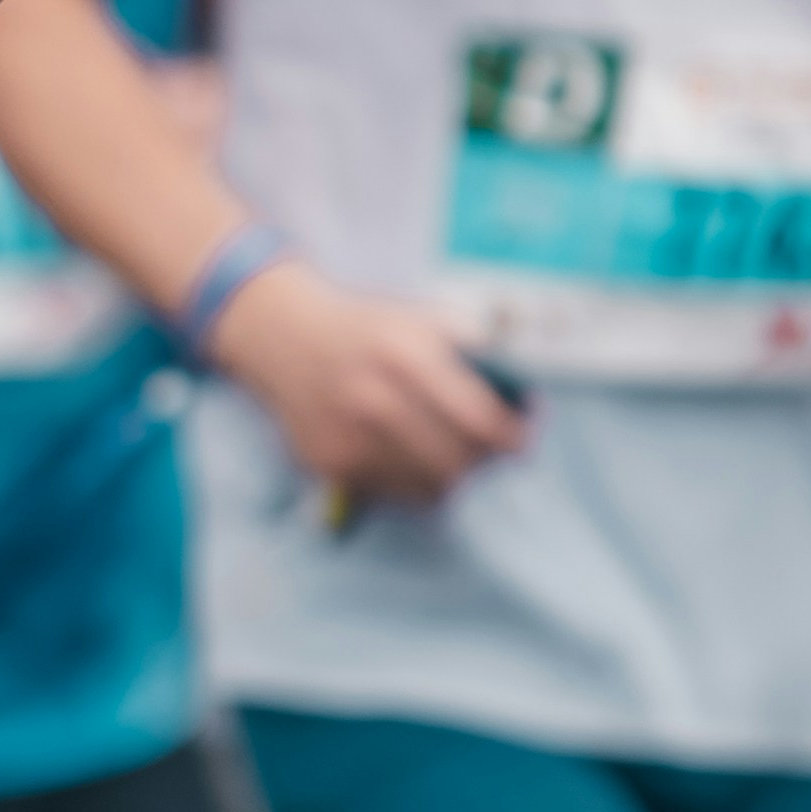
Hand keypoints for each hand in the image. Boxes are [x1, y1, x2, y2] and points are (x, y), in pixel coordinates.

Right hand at [218, 264, 526, 508]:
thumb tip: (525, 397)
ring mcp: (348, 438)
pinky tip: (411, 456)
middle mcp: (374, 399)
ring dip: (452, 476)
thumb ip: (476, 350)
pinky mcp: (330, 465)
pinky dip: (414, 482)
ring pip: (430, 487)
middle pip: (458, 463)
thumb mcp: (423, 318)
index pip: (480, 421)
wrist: (284, 338)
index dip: (511, 438)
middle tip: (489, 451)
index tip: (520, 439)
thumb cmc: (369, 329)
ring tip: (452, 454)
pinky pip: (395, 493)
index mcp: (406, 354)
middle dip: (483, 462)